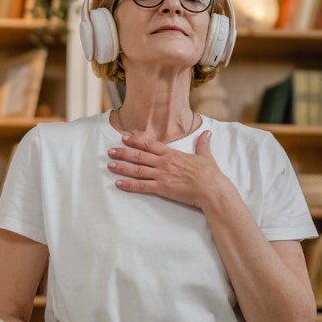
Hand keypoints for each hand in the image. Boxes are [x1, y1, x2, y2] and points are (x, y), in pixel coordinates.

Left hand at [107, 131, 223, 207]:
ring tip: (110, 165)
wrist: (211, 188)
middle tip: (110, 151)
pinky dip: (129, 185)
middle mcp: (164, 163)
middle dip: (123, 153)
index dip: (136, 140)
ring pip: (137, 170)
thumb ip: (203, 144)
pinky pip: (142, 186)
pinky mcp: (162, 188)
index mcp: (173, 154)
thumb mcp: (206, 156)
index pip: (150, 144)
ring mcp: (162, 175)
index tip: (124, 137)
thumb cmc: (210, 174)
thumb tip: (207, 133)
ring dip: (122, 167)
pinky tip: (119, 184)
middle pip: (139, 156)